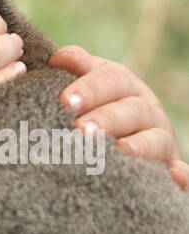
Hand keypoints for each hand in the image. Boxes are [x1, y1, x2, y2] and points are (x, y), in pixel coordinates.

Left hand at [49, 44, 188, 190]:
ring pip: (155, 139)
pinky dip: (184, 175)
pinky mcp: (170, 167)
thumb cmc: (92, 108)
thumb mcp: (87, 86)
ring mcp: (160, 137)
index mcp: (122, 84)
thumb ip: (76, 68)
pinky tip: (175, 174)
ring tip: (122, 150)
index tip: (65, 101)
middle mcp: (145, 108)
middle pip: (130, 109)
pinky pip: (182, 172)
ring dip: (140, 145)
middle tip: (80, 129)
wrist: (125, 142)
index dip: (89, 88)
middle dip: (106, 118)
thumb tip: (57, 59)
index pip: (109, 79)